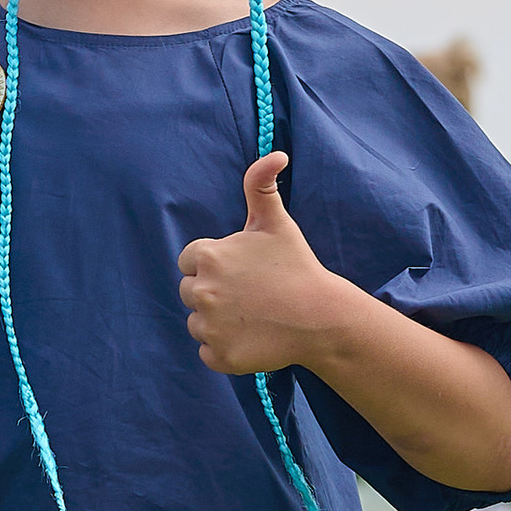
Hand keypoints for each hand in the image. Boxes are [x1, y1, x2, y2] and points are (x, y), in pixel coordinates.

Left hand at [176, 154, 346, 375]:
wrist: (321, 317)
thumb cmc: (296, 266)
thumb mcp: (276, 222)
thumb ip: (261, 185)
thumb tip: (275, 154)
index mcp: (207, 256)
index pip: (190, 260)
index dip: (214, 264)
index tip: (241, 271)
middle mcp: (200, 291)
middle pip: (190, 292)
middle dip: (213, 291)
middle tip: (250, 294)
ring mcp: (208, 326)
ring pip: (198, 323)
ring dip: (218, 321)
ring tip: (253, 315)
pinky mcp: (219, 355)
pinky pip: (208, 352)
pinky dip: (225, 348)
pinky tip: (252, 337)